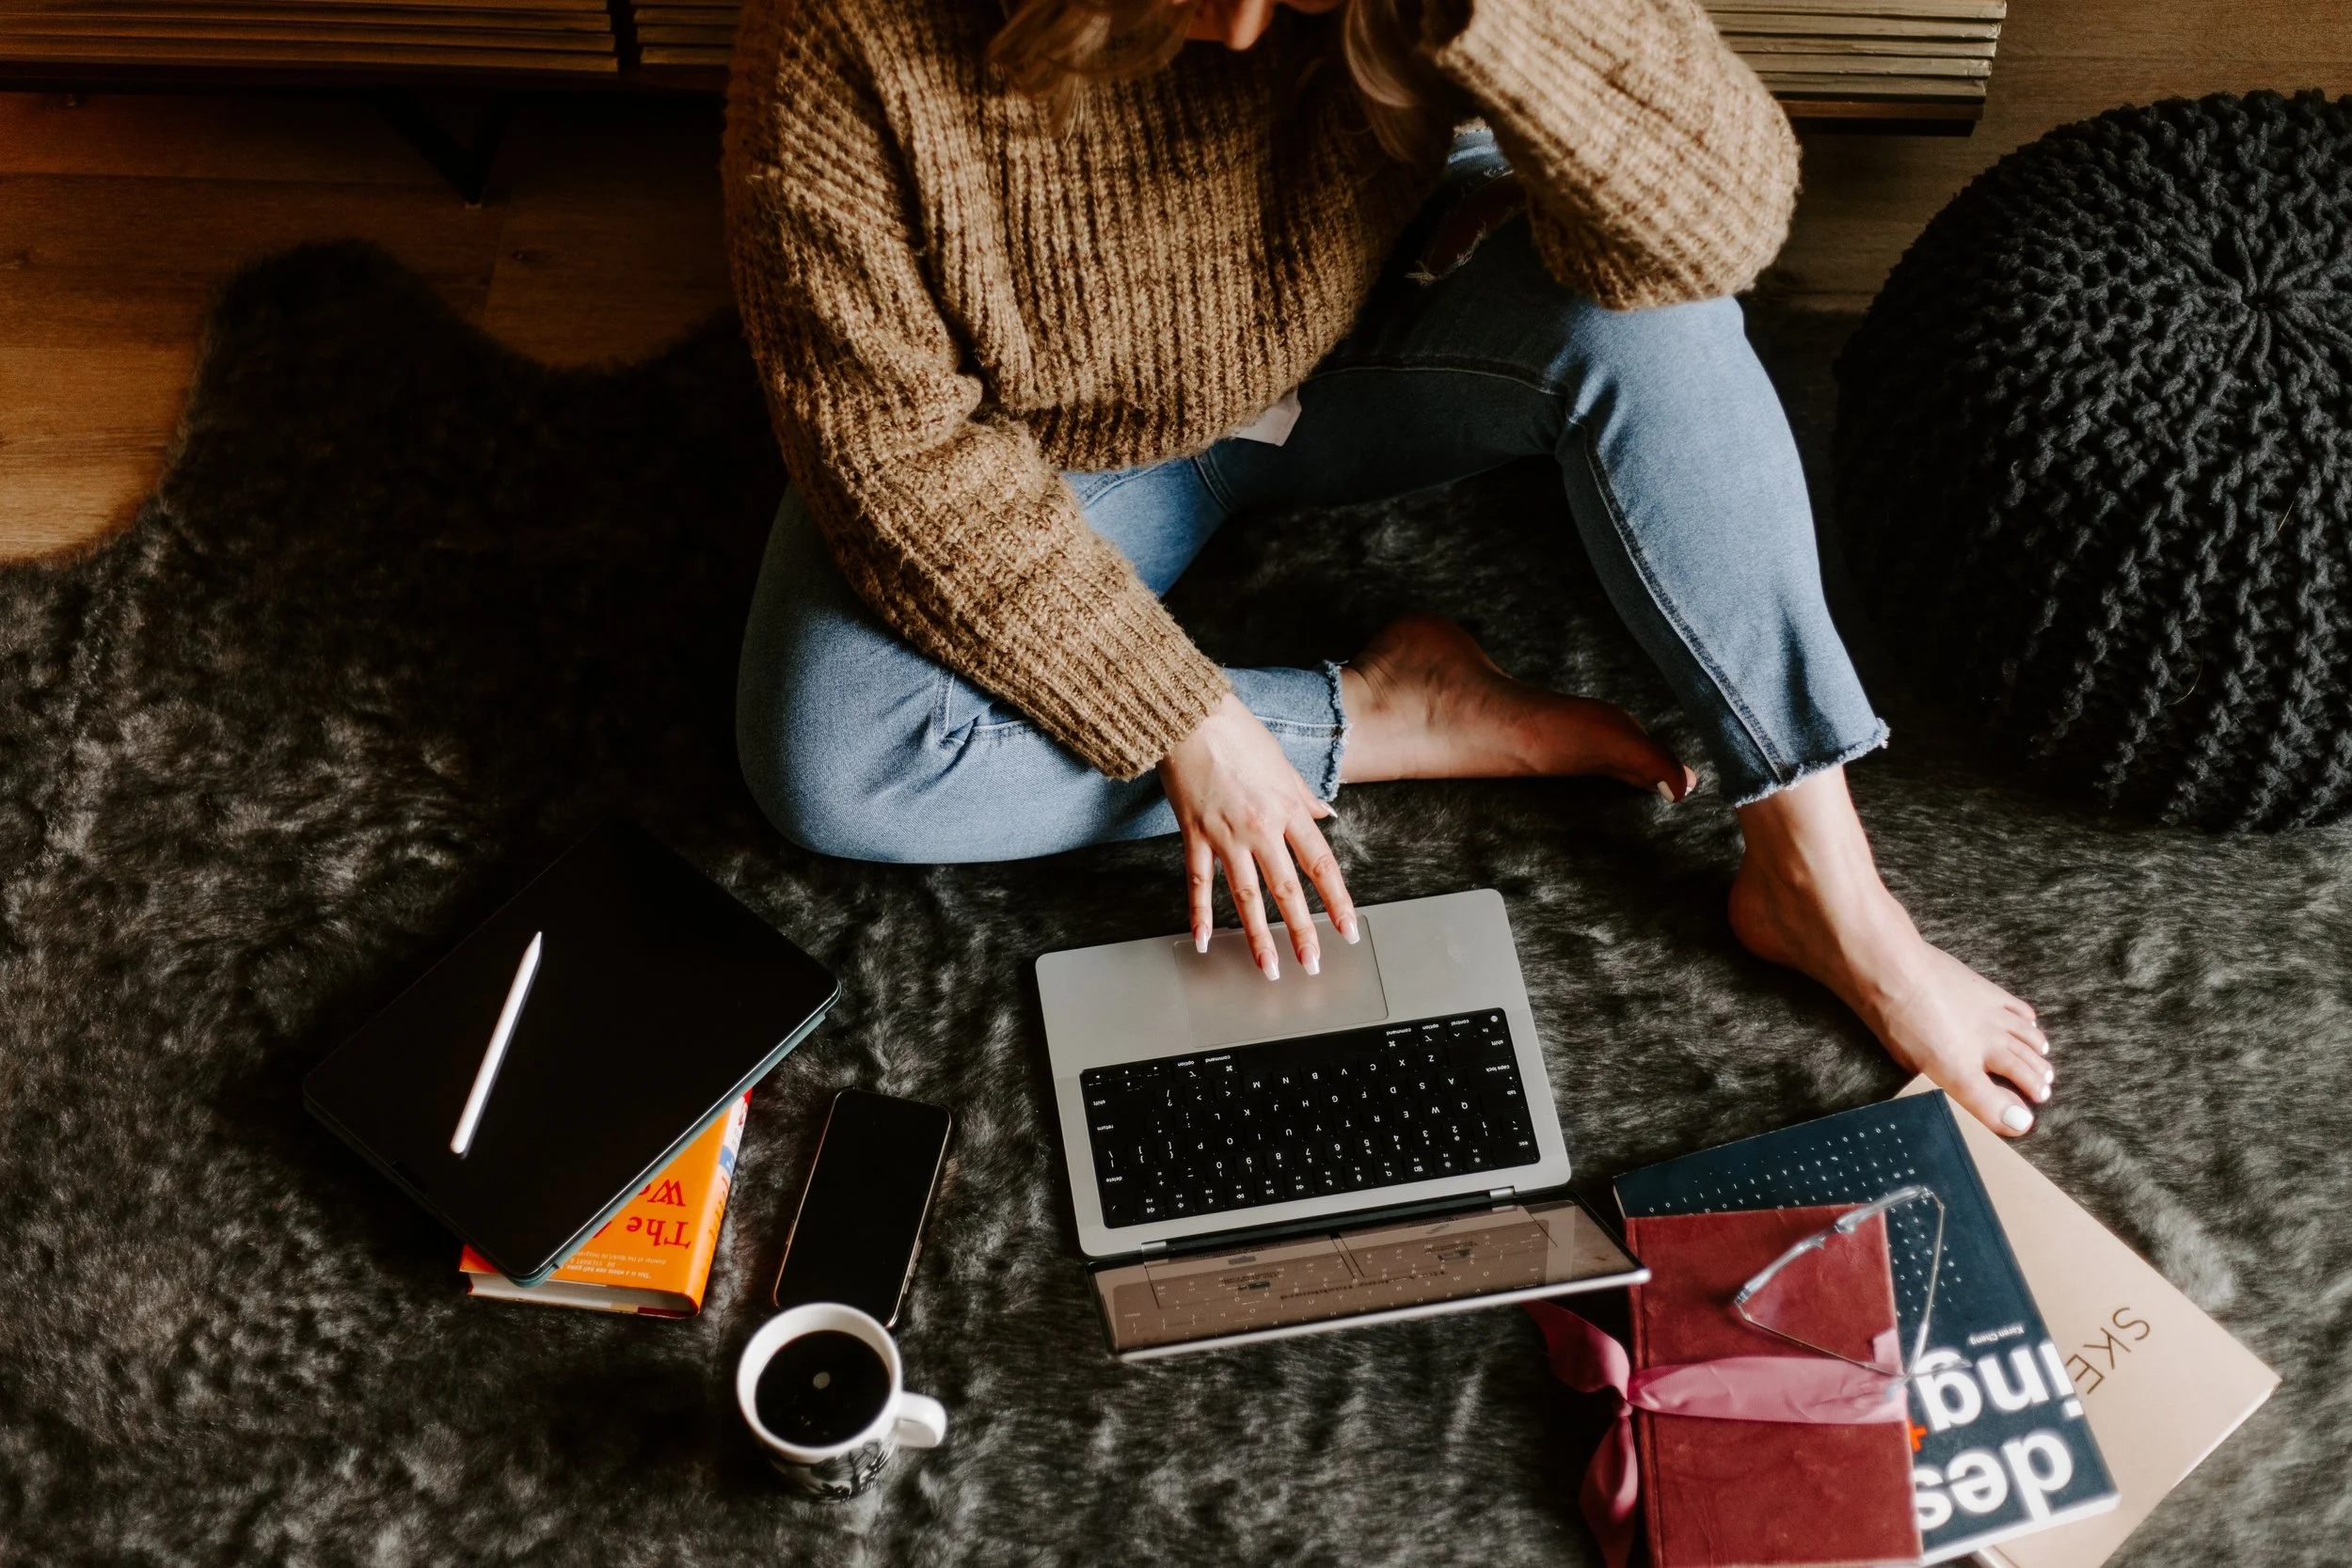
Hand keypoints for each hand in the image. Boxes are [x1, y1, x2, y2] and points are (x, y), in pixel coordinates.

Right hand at [1158, 692, 1356, 977]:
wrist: (1190, 716)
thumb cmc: (1236, 732)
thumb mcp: (1283, 763)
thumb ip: (1305, 796)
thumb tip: (1327, 815)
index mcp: (1288, 809)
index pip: (1321, 865)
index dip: (1337, 902)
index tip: (1348, 929)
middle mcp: (1261, 827)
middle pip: (1288, 890)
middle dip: (1303, 932)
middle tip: (1312, 963)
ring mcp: (1226, 834)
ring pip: (1247, 896)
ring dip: (1258, 936)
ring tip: (1269, 966)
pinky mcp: (1194, 834)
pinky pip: (1198, 882)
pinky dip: (1199, 913)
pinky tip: (1203, 939)